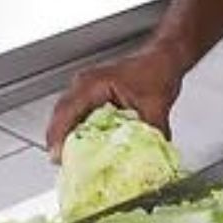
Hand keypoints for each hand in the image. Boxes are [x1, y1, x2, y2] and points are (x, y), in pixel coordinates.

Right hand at [45, 44, 184, 161]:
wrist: (164, 57)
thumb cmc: (158, 70)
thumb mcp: (157, 106)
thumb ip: (152, 133)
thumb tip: (149, 157)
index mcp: (94, 84)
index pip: (67, 112)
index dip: (59, 137)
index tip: (59, 157)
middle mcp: (84, 84)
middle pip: (60, 116)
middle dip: (58, 142)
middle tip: (63, 165)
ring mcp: (85, 88)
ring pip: (64, 116)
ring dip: (65, 137)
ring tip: (70, 160)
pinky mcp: (91, 95)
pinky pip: (75, 115)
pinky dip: (75, 131)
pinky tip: (82, 146)